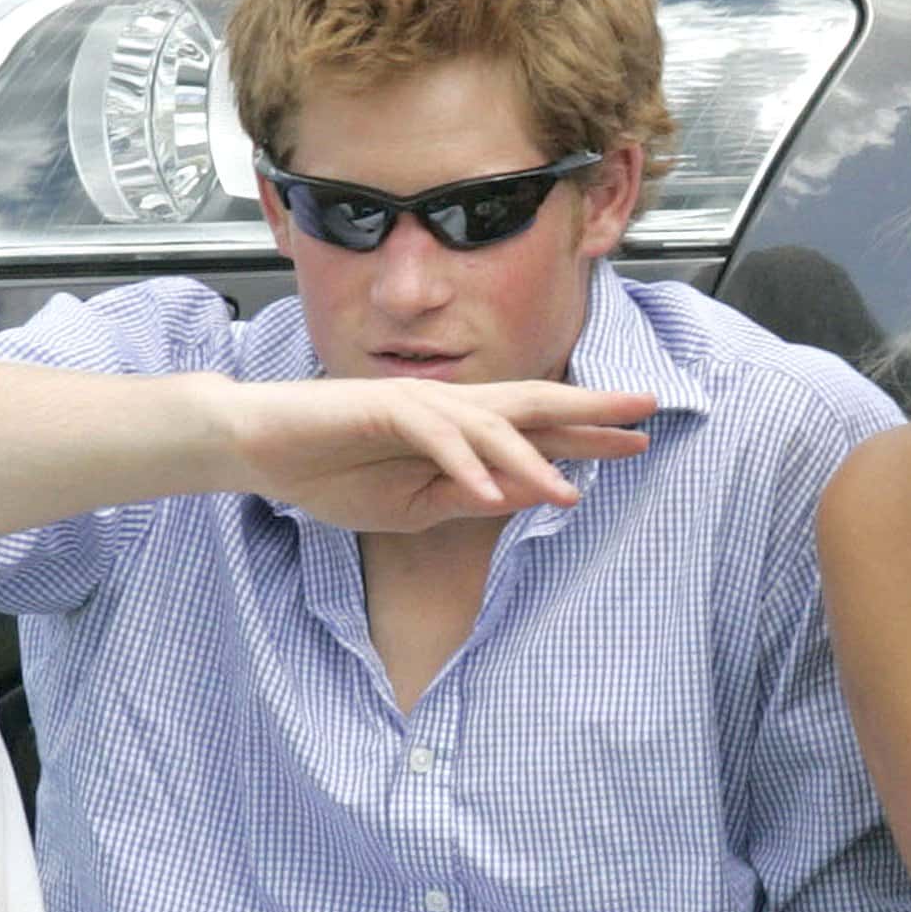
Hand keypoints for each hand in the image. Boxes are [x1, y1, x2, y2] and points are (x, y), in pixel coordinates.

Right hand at [220, 377, 653, 531]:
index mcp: (462, 430)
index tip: (638, 442)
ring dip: (530, 460)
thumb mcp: (415, 508)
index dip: (589, 433)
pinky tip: (488, 492)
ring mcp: (419, 404)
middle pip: (533, 404)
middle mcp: (450, 407)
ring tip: (568, 492)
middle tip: (645, 412)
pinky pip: (434, 439)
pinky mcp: (385, 410)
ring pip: (490, 426)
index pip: (538, 427)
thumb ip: (469, 499)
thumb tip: (528, 496)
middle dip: (590, 410)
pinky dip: (462, 466)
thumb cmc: (334, 474)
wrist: (264, 449)